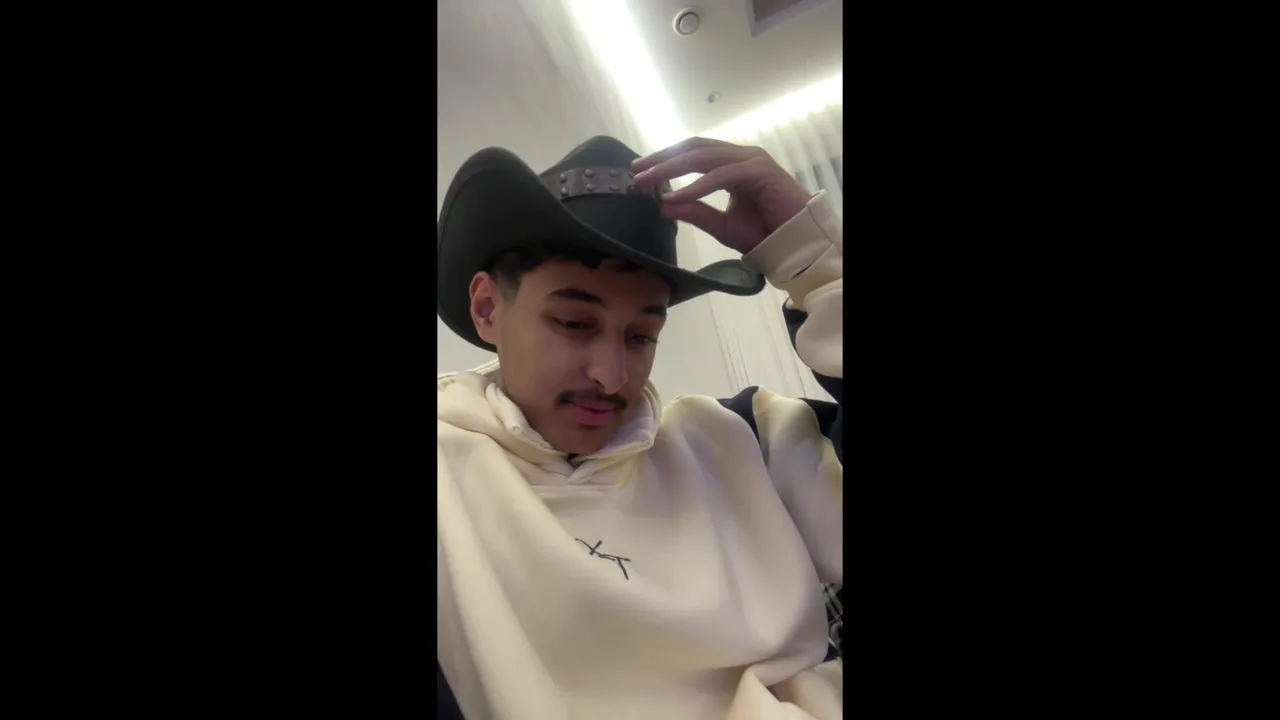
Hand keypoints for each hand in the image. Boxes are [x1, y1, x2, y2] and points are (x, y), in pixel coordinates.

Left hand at [631, 137, 811, 254]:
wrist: (794, 245)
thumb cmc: (764, 234)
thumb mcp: (720, 225)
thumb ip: (694, 212)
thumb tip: (662, 206)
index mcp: (731, 164)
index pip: (693, 152)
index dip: (666, 158)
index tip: (639, 170)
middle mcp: (740, 156)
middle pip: (695, 148)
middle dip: (663, 159)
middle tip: (637, 171)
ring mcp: (751, 160)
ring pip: (705, 157)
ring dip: (673, 168)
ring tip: (650, 180)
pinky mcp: (760, 171)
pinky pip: (722, 175)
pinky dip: (697, 186)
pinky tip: (678, 196)